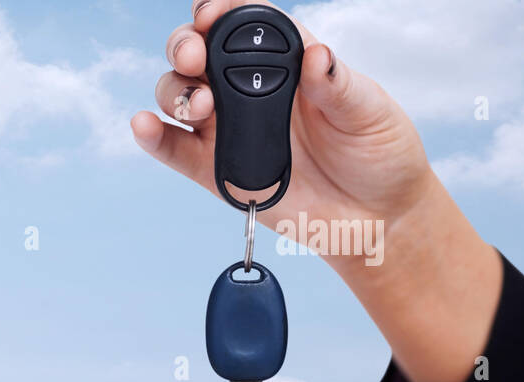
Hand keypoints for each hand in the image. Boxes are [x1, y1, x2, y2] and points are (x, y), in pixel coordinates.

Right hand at [134, 0, 428, 257]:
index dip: (221, 10)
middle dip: (185, 46)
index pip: (245, 23)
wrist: (375, 218)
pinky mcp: (214, 170)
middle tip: (195, 58)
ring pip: (180, 96)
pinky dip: (152, 137)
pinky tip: (144, 126)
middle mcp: (249, 91)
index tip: (211, 14)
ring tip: (198, 107)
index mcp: (287, 63)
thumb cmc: (379, 154)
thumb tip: (318, 55)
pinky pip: (173, 149)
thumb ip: (338, 83)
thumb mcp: (370, 110)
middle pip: (198, 54)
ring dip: (175, 92)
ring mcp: (228, 129)